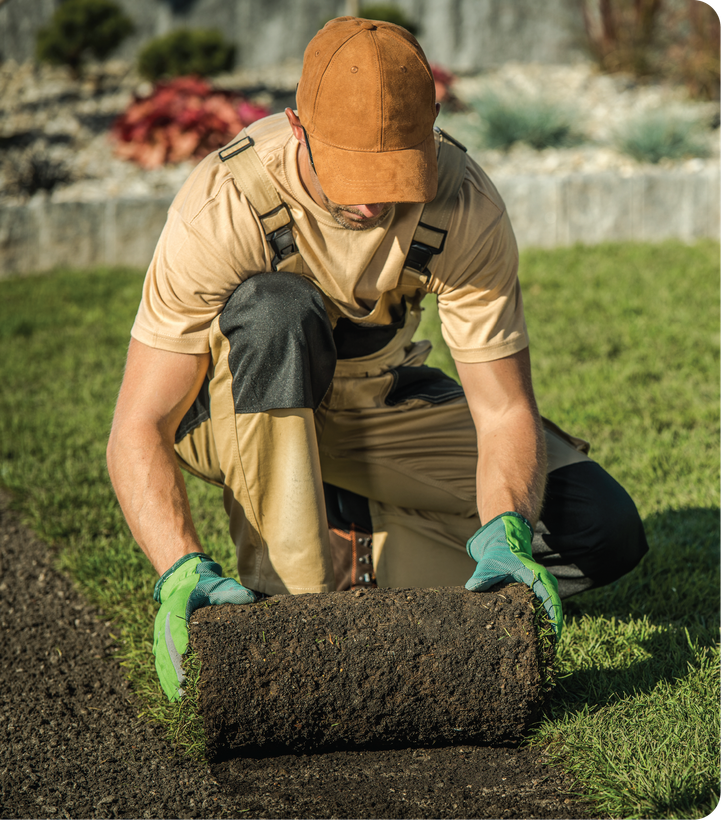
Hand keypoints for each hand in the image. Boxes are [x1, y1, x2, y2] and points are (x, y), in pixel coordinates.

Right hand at [152, 552, 260, 700]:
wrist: (185, 580)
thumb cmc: (205, 585)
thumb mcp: (218, 584)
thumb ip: (232, 591)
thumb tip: (251, 598)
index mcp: (179, 605)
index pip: (177, 625)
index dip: (179, 641)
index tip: (184, 657)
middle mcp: (166, 620)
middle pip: (167, 647)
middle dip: (173, 669)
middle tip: (183, 688)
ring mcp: (162, 631)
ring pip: (162, 657)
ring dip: (168, 677)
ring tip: (178, 697)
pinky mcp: (162, 640)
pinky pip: (161, 659)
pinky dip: (165, 676)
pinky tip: (173, 693)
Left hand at [465, 512, 561, 638]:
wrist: (504, 545)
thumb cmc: (499, 555)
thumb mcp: (490, 564)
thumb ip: (483, 576)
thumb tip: (471, 588)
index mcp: (537, 576)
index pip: (551, 598)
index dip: (555, 617)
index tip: (555, 635)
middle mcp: (543, 584)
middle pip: (553, 608)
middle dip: (552, 629)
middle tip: (549, 650)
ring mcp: (541, 589)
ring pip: (549, 610)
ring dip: (547, 627)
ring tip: (543, 649)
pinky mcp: (535, 595)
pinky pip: (542, 609)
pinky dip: (540, 622)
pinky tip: (533, 638)